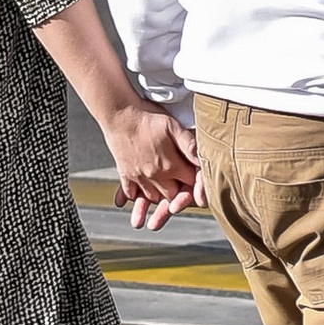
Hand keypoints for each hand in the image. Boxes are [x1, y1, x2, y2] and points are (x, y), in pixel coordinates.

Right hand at [106, 97, 201, 224]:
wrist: (119, 112)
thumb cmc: (149, 117)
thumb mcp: (174, 126)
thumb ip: (190, 145)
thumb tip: (204, 162)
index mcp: (170, 166)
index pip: (189, 184)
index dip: (197, 186)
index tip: (200, 190)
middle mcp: (154, 176)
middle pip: (171, 196)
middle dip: (178, 199)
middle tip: (182, 203)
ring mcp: (138, 176)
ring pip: (151, 198)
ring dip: (157, 203)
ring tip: (159, 212)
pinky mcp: (125, 173)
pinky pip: (130, 192)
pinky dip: (134, 197)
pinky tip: (135, 200)